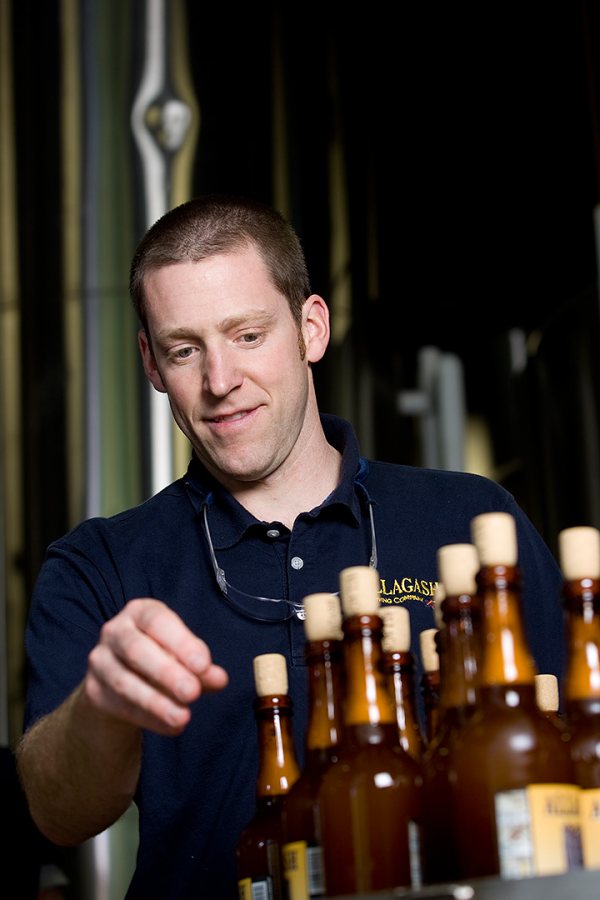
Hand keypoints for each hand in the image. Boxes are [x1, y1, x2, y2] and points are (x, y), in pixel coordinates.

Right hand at [83, 598, 228, 734]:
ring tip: (183, 717)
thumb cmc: (161, 657)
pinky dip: (149, 718)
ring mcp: (100, 661)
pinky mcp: (94, 690)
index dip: (181, 642)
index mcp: (140, 612)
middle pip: (136, 650)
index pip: (158, 621)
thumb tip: (219, 679)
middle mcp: (115, 631)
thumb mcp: (184, 656)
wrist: (121, 682)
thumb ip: (201, 667)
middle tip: (192, 692)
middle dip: (166, 672)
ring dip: (156, 702)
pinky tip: (171, 726)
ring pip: (125, 682)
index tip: (204, 665)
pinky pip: (121, 705)